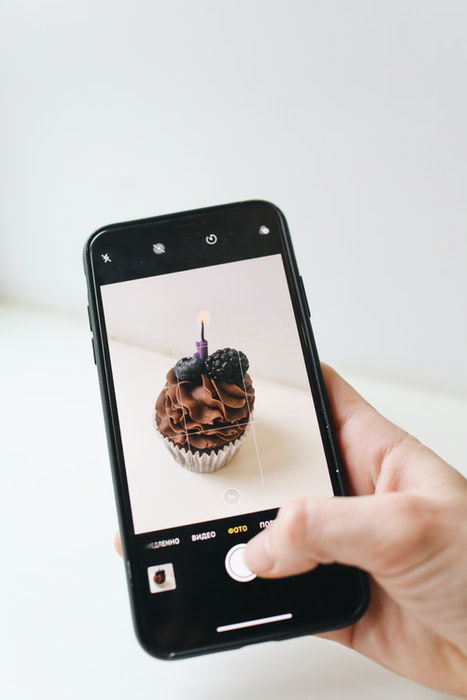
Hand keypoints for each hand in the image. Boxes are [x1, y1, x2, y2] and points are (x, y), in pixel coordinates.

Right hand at [245, 365, 466, 696]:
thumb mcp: (408, 527)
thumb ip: (328, 526)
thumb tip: (264, 543)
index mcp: (377, 453)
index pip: (323, 397)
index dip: (285, 383)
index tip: (239, 381)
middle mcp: (353, 497)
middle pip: (284, 469)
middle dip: (250, 472)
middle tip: (218, 483)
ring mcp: (342, 548)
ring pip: (276, 532)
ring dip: (252, 540)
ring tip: (231, 544)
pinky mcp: (334, 596)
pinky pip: (283, 589)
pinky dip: (262, 593)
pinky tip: (252, 590)